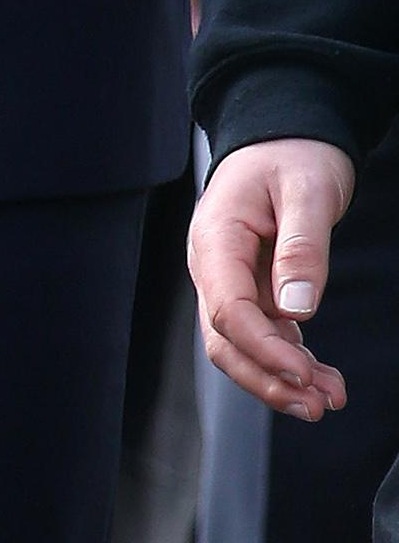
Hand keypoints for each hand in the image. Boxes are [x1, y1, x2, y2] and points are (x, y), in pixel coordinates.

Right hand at [190, 136, 354, 420]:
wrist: (285, 137)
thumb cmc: (293, 155)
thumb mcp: (307, 191)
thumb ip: (301, 248)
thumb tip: (297, 309)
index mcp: (215, 239)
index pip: (228, 310)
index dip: (265, 350)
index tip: (307, 375)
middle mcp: (213, 266)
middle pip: (225, 341)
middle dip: (267, 379)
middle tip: (316, 405)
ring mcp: (229, 280)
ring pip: (241, 346)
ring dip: (279, 378)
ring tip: (329, 397)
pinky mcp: (251, 289)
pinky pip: (263, 335)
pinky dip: (290, 360)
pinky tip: (323, 376)